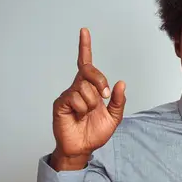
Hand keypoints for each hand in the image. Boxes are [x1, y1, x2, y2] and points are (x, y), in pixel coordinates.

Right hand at [51, 28, 125, 165]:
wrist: (82, 149)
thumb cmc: (94, 133)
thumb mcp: (113, 118)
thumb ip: (118, 101)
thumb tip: (120, 83)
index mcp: (91, 89)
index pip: (86, 64)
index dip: (85, 47)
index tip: (84, 31)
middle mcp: (78, 88)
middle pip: (89, 71)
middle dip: (100, 81)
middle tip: (104, 96)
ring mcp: (68, 95)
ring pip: (84, 87)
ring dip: (91, 103)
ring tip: (86, 114)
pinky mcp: (60, 103)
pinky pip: (74, 98)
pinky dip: (81, 108)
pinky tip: (78, 116)